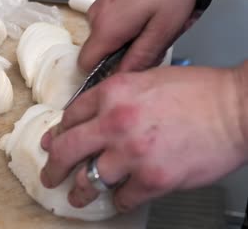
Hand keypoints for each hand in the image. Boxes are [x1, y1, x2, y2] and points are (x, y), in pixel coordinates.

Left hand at [40, 66, 247, 211]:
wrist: (235, 108)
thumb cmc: (198, 92)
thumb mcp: (147, 79)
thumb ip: (115, 96)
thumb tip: (93, 116)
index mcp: (112, 93)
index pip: (70, 116)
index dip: (59, 133)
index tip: (54, 143)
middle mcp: (115, 123)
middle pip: (66, 150)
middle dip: (53, 167)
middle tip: (50, 175)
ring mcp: (132, 153)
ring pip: (89, 179)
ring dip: (80, 191)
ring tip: (76, 196)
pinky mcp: (153, 179)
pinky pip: (123, 198)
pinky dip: (119, 201)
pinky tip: (119, 199)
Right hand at [80, 0, 195, 71]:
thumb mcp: (164, 27)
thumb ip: (143, 56)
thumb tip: (126, 76)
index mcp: (106, 30)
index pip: (85, 66)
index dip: (101, 75)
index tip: (123, 73)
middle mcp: (96, 19)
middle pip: (99, 53)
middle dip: (123, 56)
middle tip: (152, 43)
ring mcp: (99, 7)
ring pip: (107, 38)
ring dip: (128, 39)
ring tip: (154, 24)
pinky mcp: (106, 0)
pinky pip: (111, 23)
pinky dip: (127, 25)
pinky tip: (148, 13)